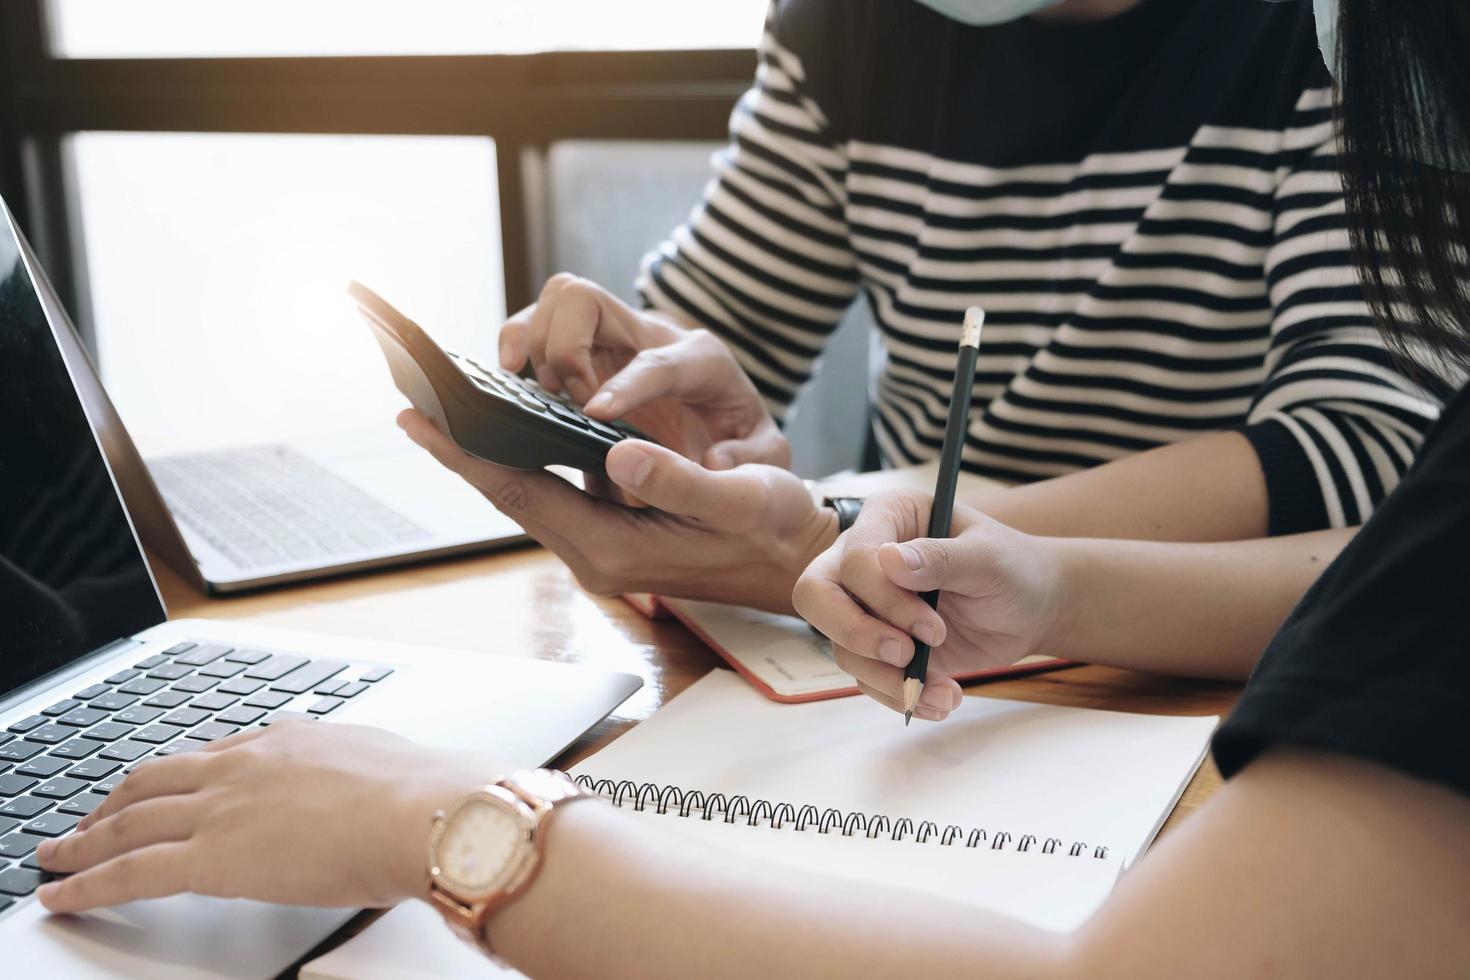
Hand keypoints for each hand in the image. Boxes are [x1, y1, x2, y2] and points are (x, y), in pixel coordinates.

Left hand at [36, 722, 497, 912]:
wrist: (426, 812)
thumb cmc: (424, 796)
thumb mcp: (385, 766)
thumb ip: (359, 774)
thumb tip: (371, 786)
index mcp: (288, 741)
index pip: (211, 754)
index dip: (175, 776)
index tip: (160, 788)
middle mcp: (245, 764)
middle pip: (155, 778)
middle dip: (113, 801)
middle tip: (87, 821)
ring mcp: (222, 806)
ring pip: (128, 819)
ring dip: (84, 838)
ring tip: (56, 853)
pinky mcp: (210, 857)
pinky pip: (128, 871)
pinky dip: (85, 883)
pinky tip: (61, 893)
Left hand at [398, 410, 836, 612]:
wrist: (797, 565)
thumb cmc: (775, 531)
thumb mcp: (740, 499)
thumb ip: (680, 481)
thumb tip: (619, 453)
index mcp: (611, 548)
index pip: (521, 494)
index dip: (467, 455)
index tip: (418, 418)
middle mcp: (595, 553)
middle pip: (510, 493)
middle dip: (461, 450)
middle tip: (415, 401)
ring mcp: (600, 548)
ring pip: (527, 493)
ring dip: (488, 454)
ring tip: (448, 409)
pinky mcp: (612, 536)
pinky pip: (550, 494)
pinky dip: (523, 461)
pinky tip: (510, 431)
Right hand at [500, 274, 787, 470]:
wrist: (731, 426)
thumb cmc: (744, 443)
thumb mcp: (768, 458)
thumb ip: (750, 459)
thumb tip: (713, 461)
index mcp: (702, 360)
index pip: (657, 361)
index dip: (624, 384)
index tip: (594, 414)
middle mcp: (654, 336)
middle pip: (587, 299)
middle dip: (564, 349)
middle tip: (568, 406)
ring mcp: (615, 338)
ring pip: (556, 301)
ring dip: (535, 344)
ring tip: (540, 396)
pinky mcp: (586, 351)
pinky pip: (538, 325)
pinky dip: (516, 344)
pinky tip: (512, 379)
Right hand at [792, 491, 1064, 720]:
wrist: (1030, 609)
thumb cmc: (1012, 568)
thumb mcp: (988, 559)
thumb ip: (941, 557)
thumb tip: (889, 561)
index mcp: (887, 519)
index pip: (855, 556)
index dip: (885, 597)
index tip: (933, 626)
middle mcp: (864, 558)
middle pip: (816, 596)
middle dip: (856, 633)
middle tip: (905, 655)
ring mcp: (866, 605)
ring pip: (840, 645)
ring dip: (887, 677)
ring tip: (944, 691)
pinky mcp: (878, 646)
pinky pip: (865, 677)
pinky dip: (901, 696)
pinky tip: (944, 698)